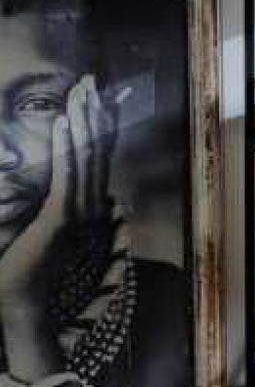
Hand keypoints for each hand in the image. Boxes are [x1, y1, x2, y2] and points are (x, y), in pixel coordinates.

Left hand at [0, 75, 114, 310]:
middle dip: (94, 113)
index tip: (98, 96)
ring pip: (86, 156)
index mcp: (88, 206)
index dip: (101, 124)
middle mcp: (91, 206)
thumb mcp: (38, 227)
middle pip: (97, 150)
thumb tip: (39, 176)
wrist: (21, 305)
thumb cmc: (23, 269)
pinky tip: (64, 122)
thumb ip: (45, 203)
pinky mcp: (63, 217)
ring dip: (83, 121)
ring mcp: (80, 212)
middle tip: (91, 82)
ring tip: (80, 93)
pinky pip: (68, 173)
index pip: (98, 157)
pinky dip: (67, 145)